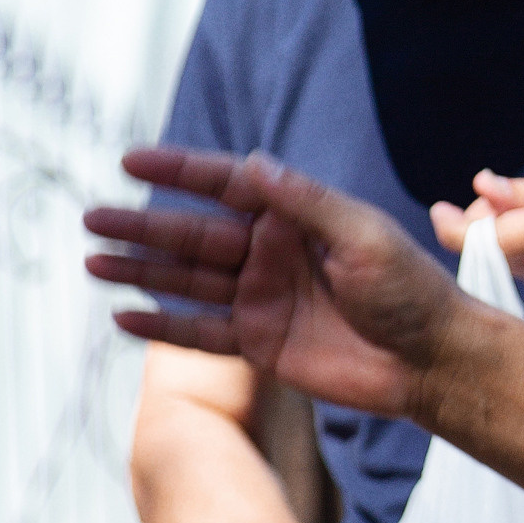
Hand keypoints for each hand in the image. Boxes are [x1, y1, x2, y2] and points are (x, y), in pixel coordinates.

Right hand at [85, 148, 465, 421]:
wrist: (432, 361)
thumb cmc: (411, 291)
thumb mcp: (361, 236)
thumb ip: (305, 203)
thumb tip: (253, 164)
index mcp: (294, 217)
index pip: (226, 185)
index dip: (178, 172)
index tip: (131, 161)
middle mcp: (270, 253)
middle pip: (193, 235)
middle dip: (142, 227)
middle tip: (91, 216)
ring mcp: (261, 298)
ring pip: (188, 282)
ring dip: (140, 272)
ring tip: (91, 262)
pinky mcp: (260, 343)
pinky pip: (201, 333)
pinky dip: (163, 327)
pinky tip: (123, 316)